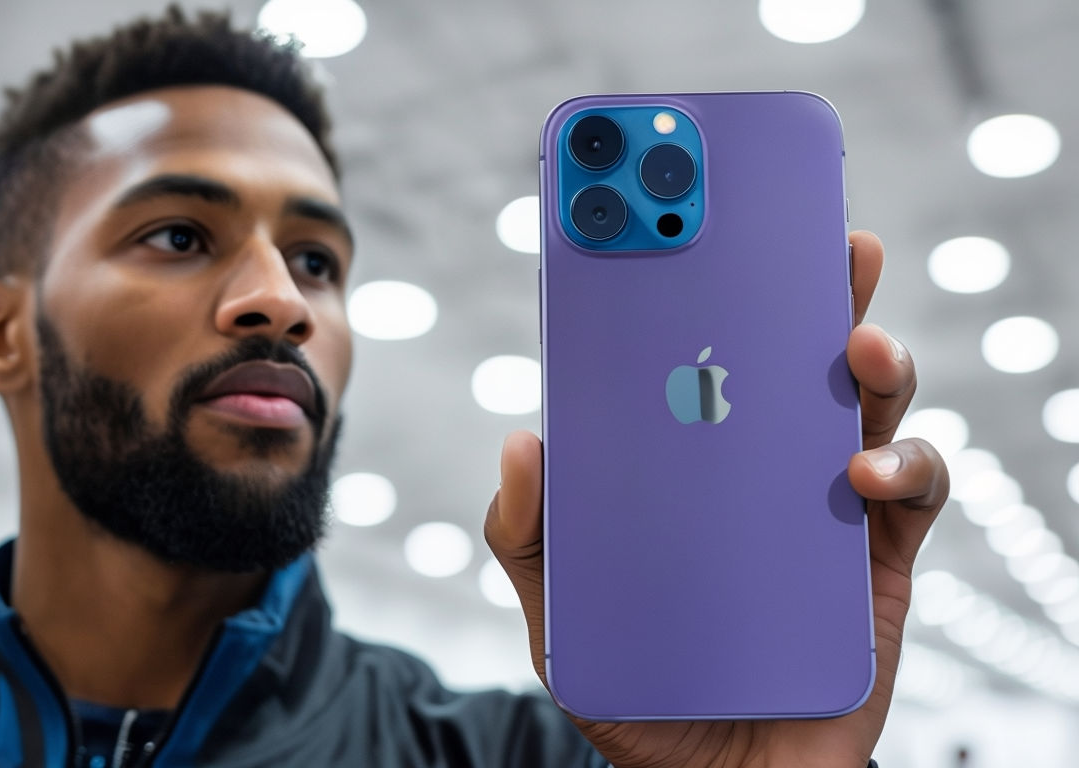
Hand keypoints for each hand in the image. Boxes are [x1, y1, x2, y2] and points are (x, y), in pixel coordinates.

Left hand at [485, 231, 949, 767]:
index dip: (698, 290)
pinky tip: (861, 471)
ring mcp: (820, 504)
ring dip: (875, 359)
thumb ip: (530, 537)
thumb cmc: (638, 688)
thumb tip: (523, 440)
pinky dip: (902, 466)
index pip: (692, 359)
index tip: (695, 223)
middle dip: (813, 288)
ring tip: (860, 345)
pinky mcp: (877, 558)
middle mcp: (755, 466)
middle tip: (825, 239)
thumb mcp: (561, 614)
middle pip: (792, 357)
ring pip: (865, 404)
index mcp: (682, 464)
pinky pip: (912, 489)